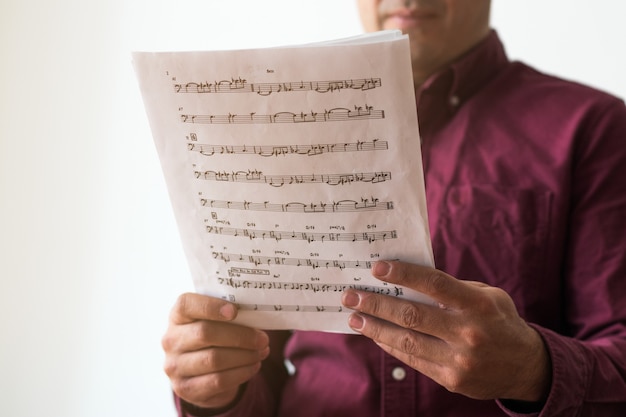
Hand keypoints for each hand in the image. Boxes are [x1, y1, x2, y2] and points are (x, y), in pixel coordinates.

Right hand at [162, 293, 269, 408]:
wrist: (199, 373)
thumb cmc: (213, 337)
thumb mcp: (214, 322)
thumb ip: (227, 315)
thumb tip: (256, 316)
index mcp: (177, 316)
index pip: (186, 305)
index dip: (210, 306)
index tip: (235, 311)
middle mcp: (171, 340)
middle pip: (205, 333)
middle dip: (240, 336)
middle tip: (262, 338)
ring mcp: (175, 366)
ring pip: (214, 359)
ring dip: (244, 356)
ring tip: (262, 352)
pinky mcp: (185, 388)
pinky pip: (218, 381)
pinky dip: (241, 373)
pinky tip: (254, 366)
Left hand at [341, 261, 550, 401]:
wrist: (526, 367)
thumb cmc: (499, 321)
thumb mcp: (487, 296)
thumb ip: (452, 289)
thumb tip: (408, 281)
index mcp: (477, 305)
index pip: (434, 285)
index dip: (403, 275)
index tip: (376, 268)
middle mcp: (468, 332)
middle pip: (412, 315)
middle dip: (376, 304)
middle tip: (351, 296)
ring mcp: (459, 359)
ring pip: (407, 341)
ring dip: (375, 328)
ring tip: (354, 318)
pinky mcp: (451, 379)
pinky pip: (413, 359)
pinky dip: (391, 346)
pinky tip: (375, 336)